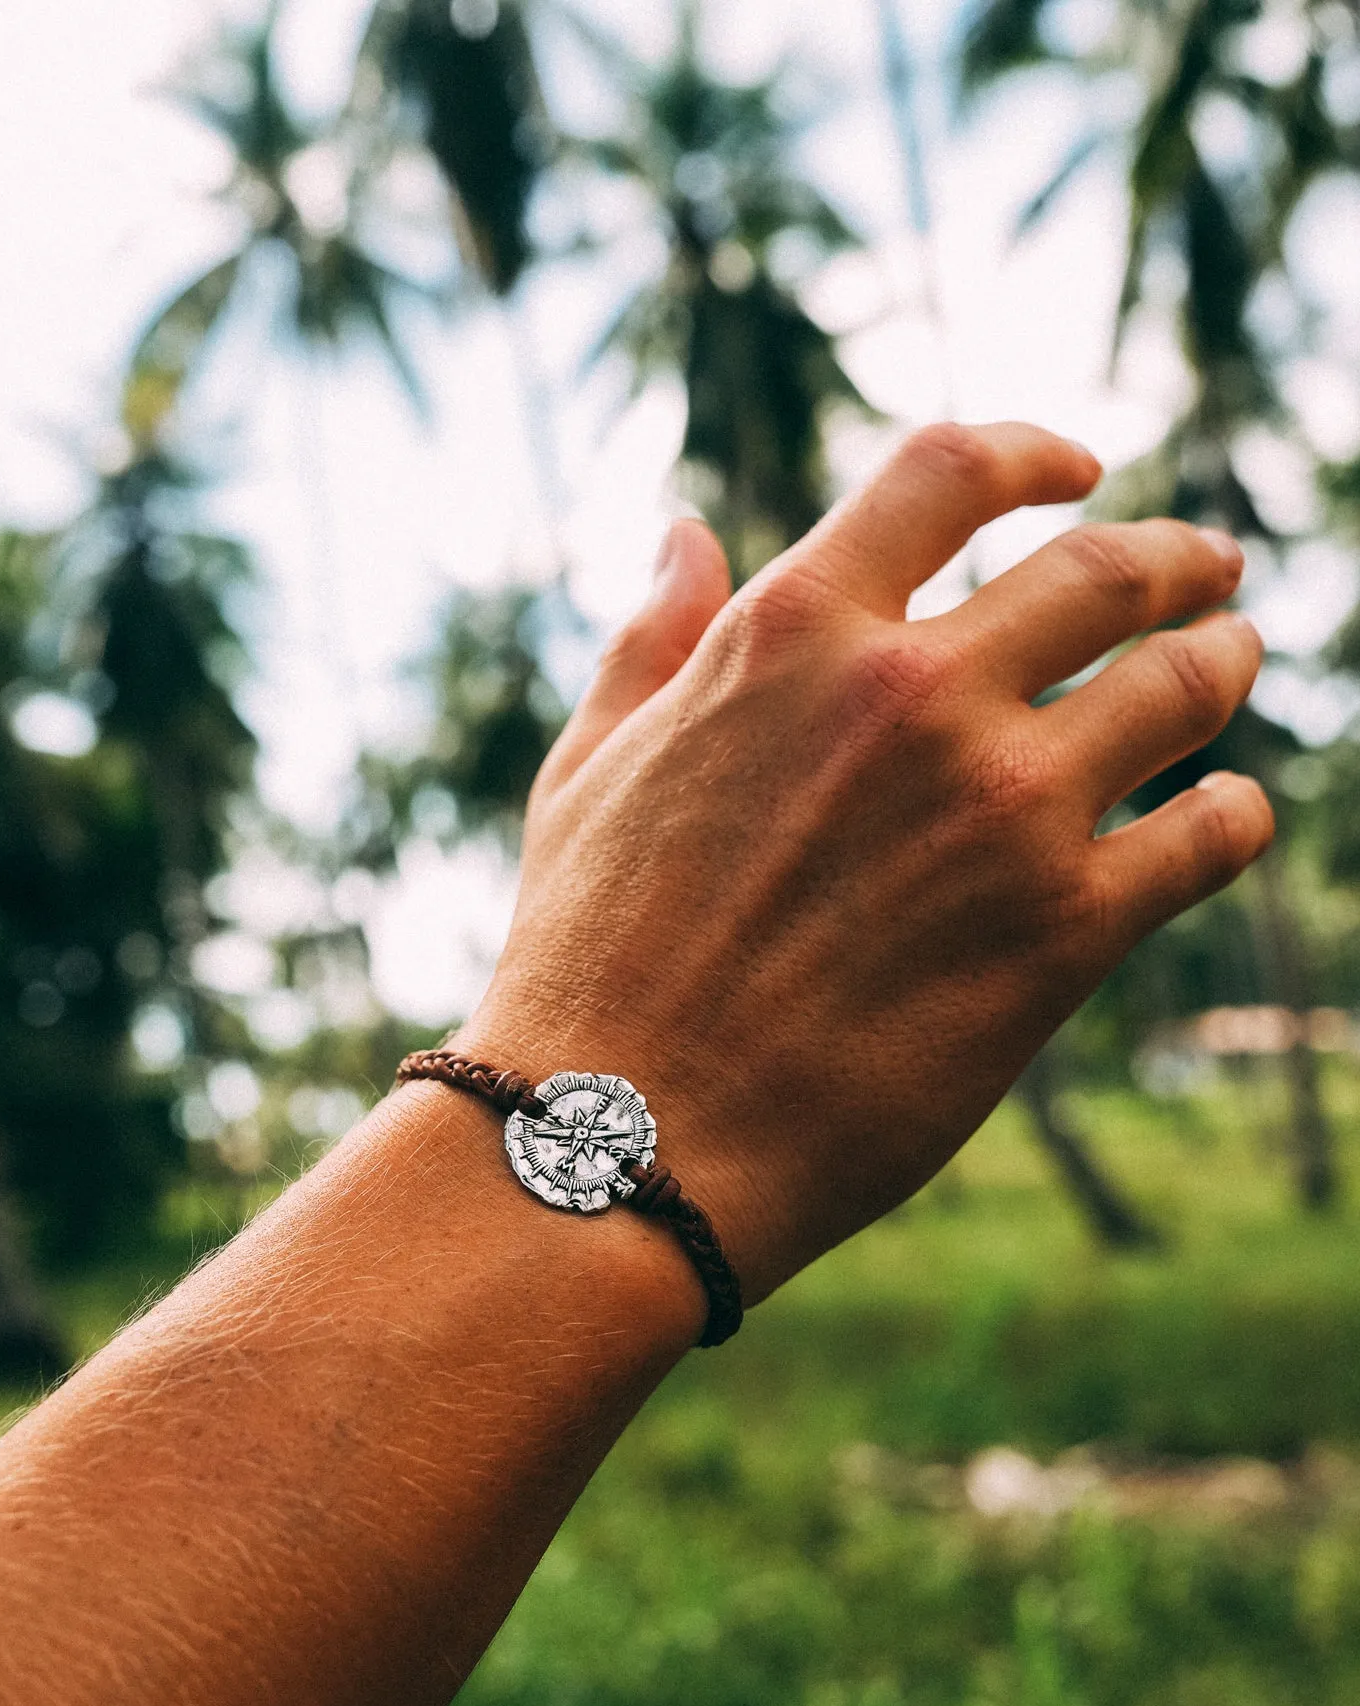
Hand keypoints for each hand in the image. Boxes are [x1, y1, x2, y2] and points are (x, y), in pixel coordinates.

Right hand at [465, 423, 1269, 1299]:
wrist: (628, 1140)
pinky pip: (1206, 836)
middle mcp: (914, 693)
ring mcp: (1002, 807)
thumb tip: (686, 531)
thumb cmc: (586, 962)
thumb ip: (652, 641)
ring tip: (1232, 661)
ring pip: (1180, 685)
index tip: (1080, 467)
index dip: (1034, 452)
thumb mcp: (587, 771)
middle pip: (1105, 570)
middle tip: (1210, 569)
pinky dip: (1234, 815)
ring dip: (1222, 661)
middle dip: (1175, 558)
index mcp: (793, 632)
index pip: (952, 473)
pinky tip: (1230, 813)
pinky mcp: (1063, 931)